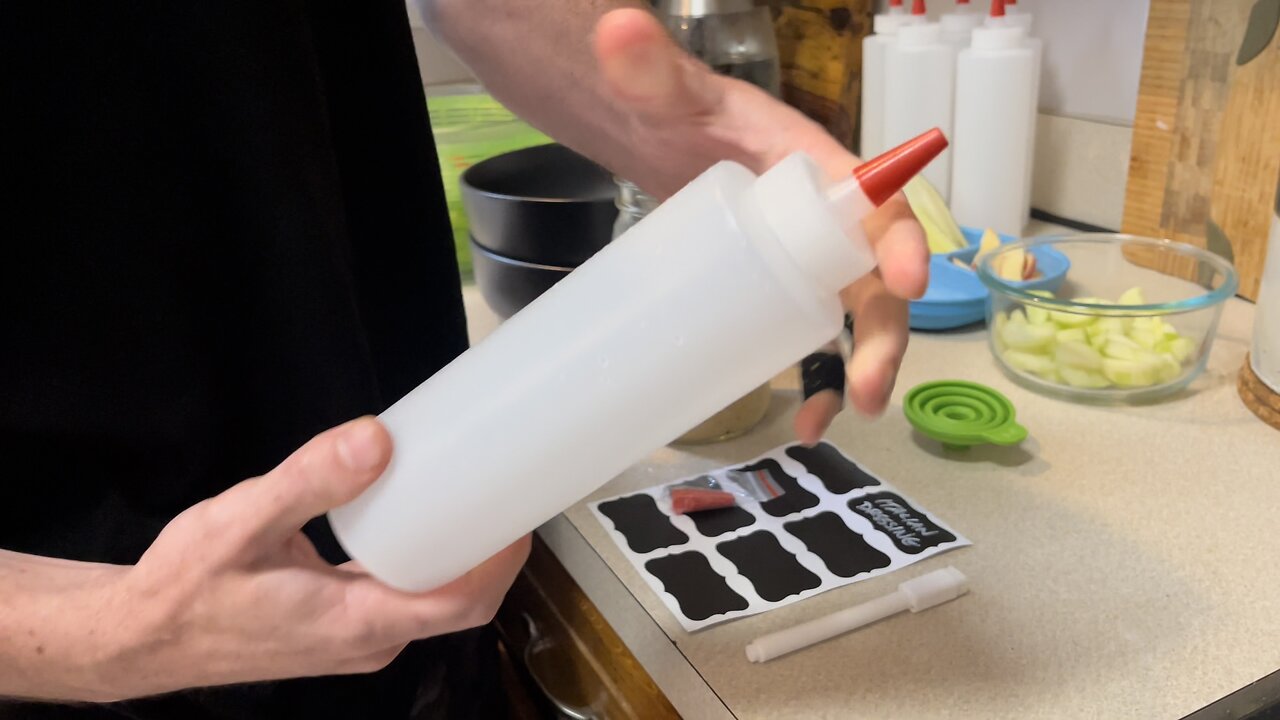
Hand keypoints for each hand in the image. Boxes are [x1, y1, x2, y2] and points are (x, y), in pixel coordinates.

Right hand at [86, 417, 528, 700]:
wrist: (139, 635)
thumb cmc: (184, 589)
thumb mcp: (242, 522)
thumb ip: (310, 481)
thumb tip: (377, 442)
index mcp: (357, 623)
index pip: (460, 604)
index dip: (501, 562)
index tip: (520, 515)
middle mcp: (367, 640)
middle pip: (456, 603)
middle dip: (488, 552)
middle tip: (500, 491)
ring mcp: (355, 639)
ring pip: (428, 599)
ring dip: (454, 554)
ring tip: (466, 495)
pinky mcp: (340, 627)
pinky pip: (400, 596)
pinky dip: (419, 560)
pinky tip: (412, 518)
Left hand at [592, 9, 927, 439]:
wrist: (660, 137)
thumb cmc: (679, 112)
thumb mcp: (668, 94)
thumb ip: (648, 68)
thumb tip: (616, 31)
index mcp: (819, 168)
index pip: (876, 202)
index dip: (900, 240)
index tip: (908, 282)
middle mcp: (827, 220)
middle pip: (875, 279)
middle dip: (882, 335)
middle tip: (867, 389)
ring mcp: (807, 262)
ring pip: (853, 319)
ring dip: (856, 371)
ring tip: (833, 420)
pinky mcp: (780, 291)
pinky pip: (812, 340)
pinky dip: (816, 382)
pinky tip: (802, 422)